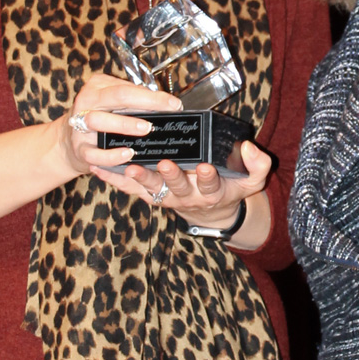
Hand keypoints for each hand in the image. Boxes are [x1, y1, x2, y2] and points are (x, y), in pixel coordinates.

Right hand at [61, 72, 182, 175]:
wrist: (67, 142)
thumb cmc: (99, 119)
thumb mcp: (113, 103)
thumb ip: (133, 102)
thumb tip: (165, 106)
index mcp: (98, 87)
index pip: (127, 87)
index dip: (152, 95)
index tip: (174, 103)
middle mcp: (86, 101)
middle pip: (115, 97)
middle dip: (143, 102)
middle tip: (165, 111)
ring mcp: (79, 125)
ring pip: (98, 120)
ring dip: (124, 124)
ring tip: (146, 129)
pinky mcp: (79, 149)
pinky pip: (94, 153)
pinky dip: (111, 155)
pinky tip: (128, 154)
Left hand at [94, 139, 272, 241]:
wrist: (210, 211)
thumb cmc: (230, 188)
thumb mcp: (252, 181)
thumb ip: (258, 165)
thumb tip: (249, 148)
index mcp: (212, 190)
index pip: (211, 183)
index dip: (208, 176)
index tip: (205, 166)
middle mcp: (188, 196)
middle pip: (178, 187)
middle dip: (171, 176)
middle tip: (165, 164)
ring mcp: (167, 197)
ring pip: (152, 189)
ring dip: (140, 178)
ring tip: (129, 166)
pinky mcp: (150, 195)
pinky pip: (131, 189)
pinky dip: (115, 180)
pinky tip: (100, 168)